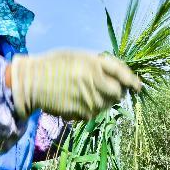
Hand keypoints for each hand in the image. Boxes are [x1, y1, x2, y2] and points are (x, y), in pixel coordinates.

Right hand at [9, 50, 140, 120]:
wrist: (32, 81)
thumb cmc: (55, 65)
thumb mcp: (79, 56)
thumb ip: (99, 64)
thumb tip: (120, 76)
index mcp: (92, 63)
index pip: (121, 72)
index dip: (132, 80)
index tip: (138, 86)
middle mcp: (92, 81)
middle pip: (118, 93)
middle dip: (118, 92)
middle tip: (110, 89)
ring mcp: (87, 98)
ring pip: (107, 105)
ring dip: (104, 101)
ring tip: (89, 93)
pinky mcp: (80, 112)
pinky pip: (94, 113)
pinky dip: (92, 109)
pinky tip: (79, 101)